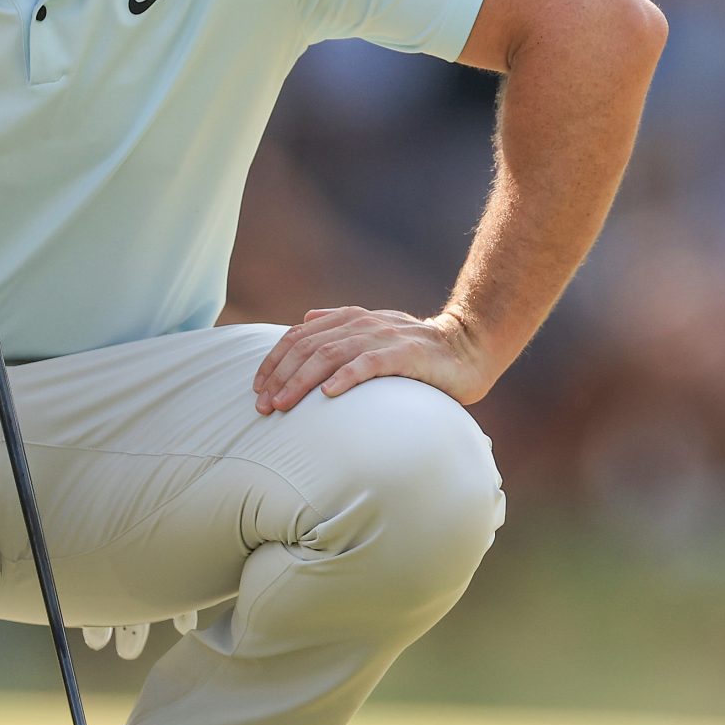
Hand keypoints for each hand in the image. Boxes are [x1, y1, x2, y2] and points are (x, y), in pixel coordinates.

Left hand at [252, 307, 490, 413]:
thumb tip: (306, 319)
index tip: (257, 388)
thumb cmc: (418, 349)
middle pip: (308, 347)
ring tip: (282, 404)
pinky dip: (345, 378)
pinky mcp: (406, 354)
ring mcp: (384, 337)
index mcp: (351, 319)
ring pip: (330, 355)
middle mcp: (363, 324)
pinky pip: (369, 364)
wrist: (468, 348)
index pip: (300, 336)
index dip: (274, 361)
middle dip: (280, 376)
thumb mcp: (375, 333)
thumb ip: (341, 327)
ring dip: (301, 381)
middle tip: (263, 406)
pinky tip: (328, 395)